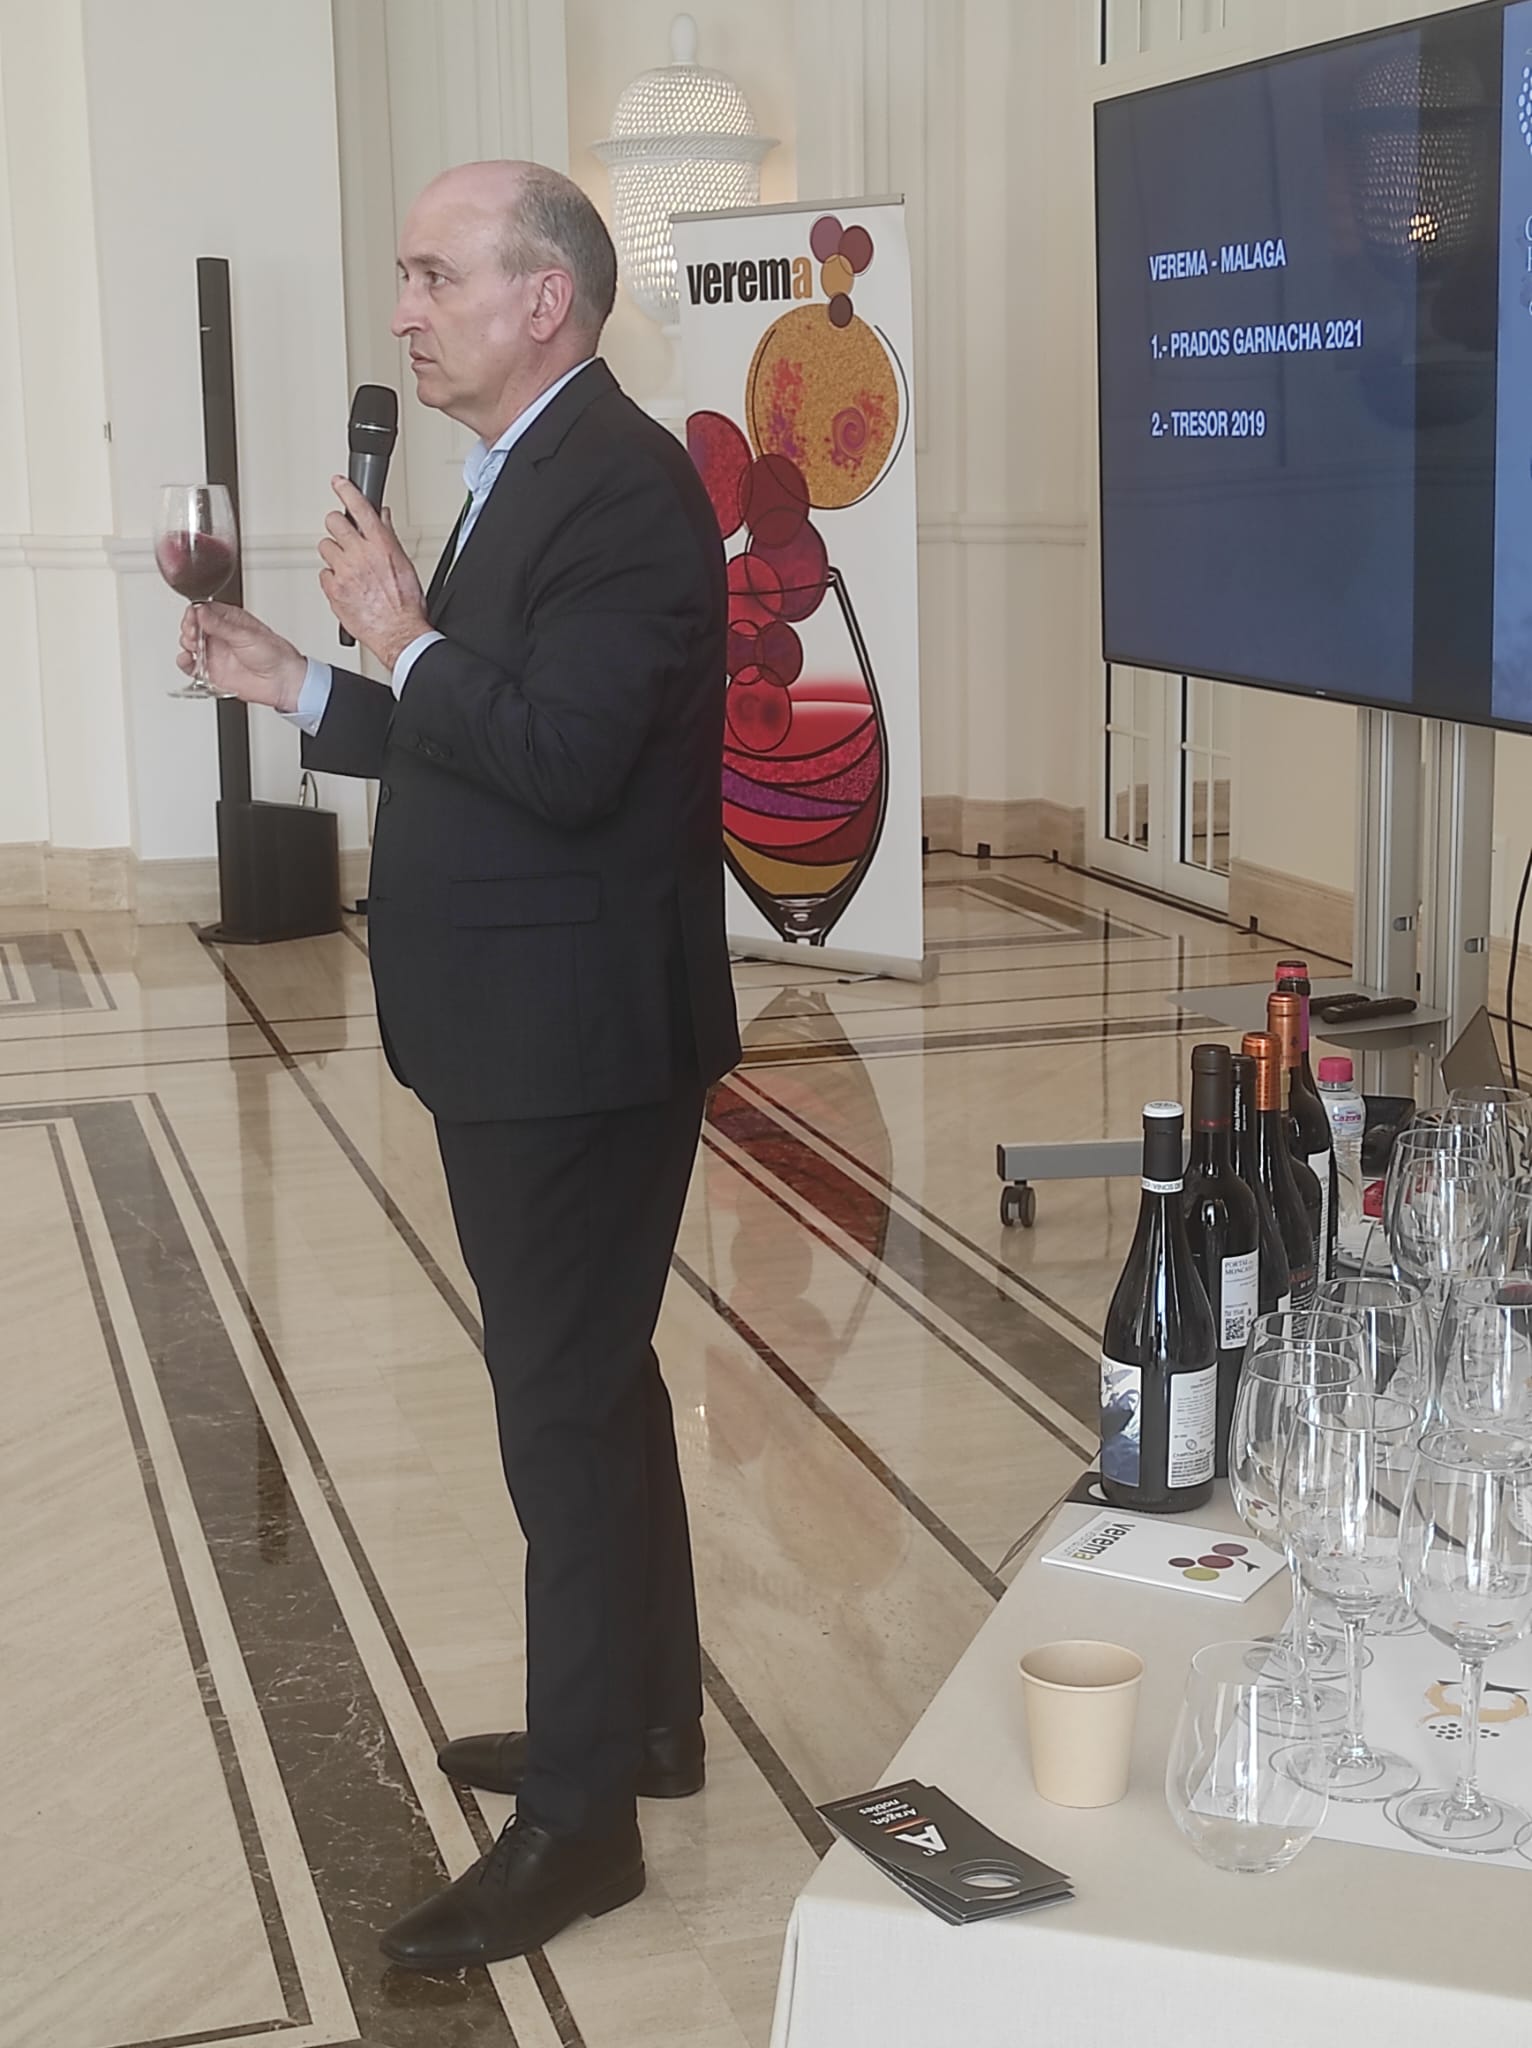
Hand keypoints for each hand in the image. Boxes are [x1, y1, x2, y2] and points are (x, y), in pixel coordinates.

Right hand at [178, 603, 305, 710]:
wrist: (282, 682)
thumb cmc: (274, 655)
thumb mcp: (245, 635)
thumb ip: (220, 625)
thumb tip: (200, 611)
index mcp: (230, 620)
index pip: (204, 610)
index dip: (195, 613)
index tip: (193, 618)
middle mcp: (221, 635)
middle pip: (194, 626)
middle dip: (189, 628)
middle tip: (193, 634)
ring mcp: (216, 653)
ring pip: (191, 644)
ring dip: (186, 643)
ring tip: (193, 646)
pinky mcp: (213, 671)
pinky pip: (192, 666)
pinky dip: (185, 662)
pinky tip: (187, 659)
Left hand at [319, 477, 429, 669]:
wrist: (399, 633)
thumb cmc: (406, 605)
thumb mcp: (404, 564)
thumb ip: (388, 537)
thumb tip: (382, 518)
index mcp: (380, 545)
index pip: (359, 507)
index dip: (346, 489)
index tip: (338, 482)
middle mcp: (360, 555)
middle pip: (334, 522)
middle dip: (337, 525)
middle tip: (343, 534)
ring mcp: (344, 572)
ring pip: (325, 547)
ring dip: (334, 553)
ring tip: (347, 566)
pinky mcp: (333, 589)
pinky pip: (324, 574)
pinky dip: (332, 577)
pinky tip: (344, 584)